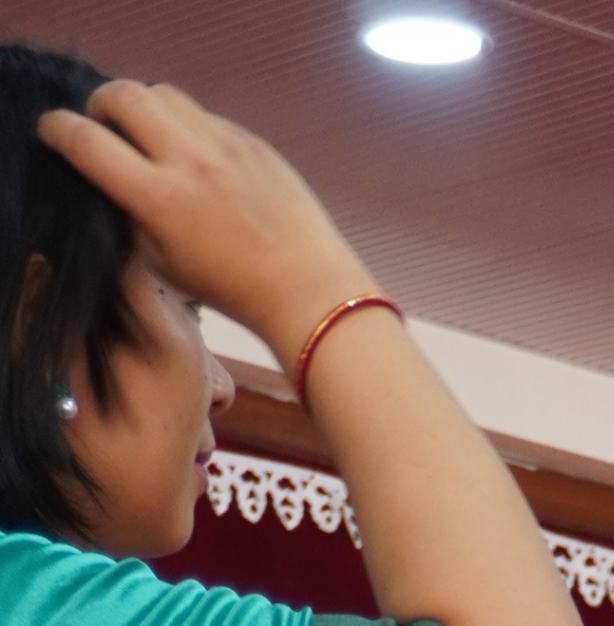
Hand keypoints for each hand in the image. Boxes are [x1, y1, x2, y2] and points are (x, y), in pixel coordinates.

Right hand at [37, 80, 370, 365]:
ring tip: (149, 136)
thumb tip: (110, 181)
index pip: (88, 142)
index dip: (58, 130)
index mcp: (159, 197)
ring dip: (145, 107)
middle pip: (122, 94)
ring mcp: (222, 143)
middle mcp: (188, 159)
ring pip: (163, 93)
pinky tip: (196, 158)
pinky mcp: (250, 139)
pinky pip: (204, 115)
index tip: (53, 131)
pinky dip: (187, 127)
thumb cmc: (232, 289)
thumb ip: (129, 213)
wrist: (306, 289)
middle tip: (104, 126)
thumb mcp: (163, 263)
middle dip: (101, 105)